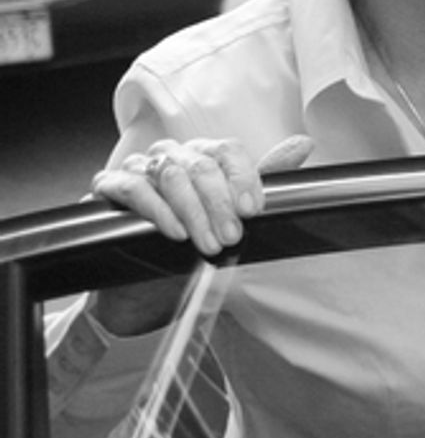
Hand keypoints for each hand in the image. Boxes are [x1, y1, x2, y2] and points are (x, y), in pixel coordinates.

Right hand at [91, 135, 314, 257]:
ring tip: (208, 243)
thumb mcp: (230, 215)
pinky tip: (175, 232)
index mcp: (202, 157)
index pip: (227, 151)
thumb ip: (260, 180)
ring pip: (170, 175)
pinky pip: (133, 188)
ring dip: (194, 212)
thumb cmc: (187, 247)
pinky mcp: (109, 188)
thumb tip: (301, 146)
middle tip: (232, 236)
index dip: (243, 178)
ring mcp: (139, 169)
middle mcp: (171, 156)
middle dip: (220, 204)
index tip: (253, 210)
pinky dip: (157, 210)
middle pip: (201, 164)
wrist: (140, 291)